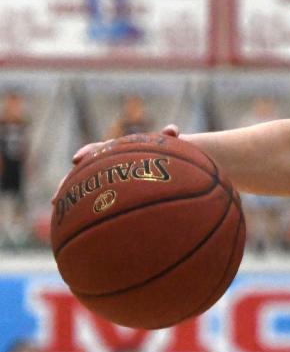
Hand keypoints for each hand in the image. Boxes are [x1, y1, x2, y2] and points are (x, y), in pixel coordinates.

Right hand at [52, 125, 180, 201]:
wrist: (169, 162)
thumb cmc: (167, 151)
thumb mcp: (168, 144)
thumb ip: (167, 136)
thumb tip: (171, 130)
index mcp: (119, 149)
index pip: (99, 149)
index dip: (87, 153)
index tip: (76, 159)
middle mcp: (110, 162)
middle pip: (85, 171)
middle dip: (70, 181)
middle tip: (56, 195)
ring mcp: (111, 176)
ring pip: (87, 185)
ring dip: (72, 195)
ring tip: (57, 207)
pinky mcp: (114, 189)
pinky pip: (98, 200)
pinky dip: (87, 209)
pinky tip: (76, 221)